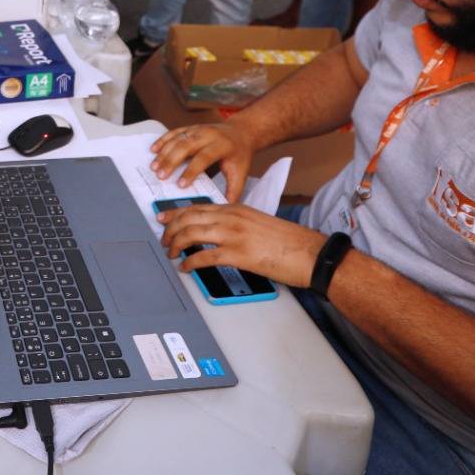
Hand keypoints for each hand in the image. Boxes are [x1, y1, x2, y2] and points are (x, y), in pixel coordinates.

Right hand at [150, 120, 259, 202]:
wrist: (242, 132)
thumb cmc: (239, 155)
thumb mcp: (241, 173)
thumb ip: (233, 191)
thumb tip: (223, 209)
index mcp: (222, 146)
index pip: (204, 158)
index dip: (191, 171)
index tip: (180, 185)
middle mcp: (209, 135)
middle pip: (186, 146)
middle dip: (171, 161)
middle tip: (160, 176)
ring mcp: (198, 129)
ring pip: (177, 139)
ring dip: (164, 153)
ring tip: (154, 167)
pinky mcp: (191, 128)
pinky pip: (174, 132)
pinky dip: (163, 141)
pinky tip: (154, 150)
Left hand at [158, 203, 327, 287]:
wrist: (311, 253)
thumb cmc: (289, 242)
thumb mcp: (258, 223)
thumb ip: (237, 224)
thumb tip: (218, 233)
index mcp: (237, 208)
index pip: (198, 207)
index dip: (176, 213)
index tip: (164, 219)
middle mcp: (232, 217)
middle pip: (189, 218)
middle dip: (171, 229)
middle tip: (163, 240)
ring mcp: (234, 235)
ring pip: (192, 234)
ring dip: (176, 244)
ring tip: (171, 254)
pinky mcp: (239, 254)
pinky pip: (205, 257)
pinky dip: (190, 262)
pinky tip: (186, 267)